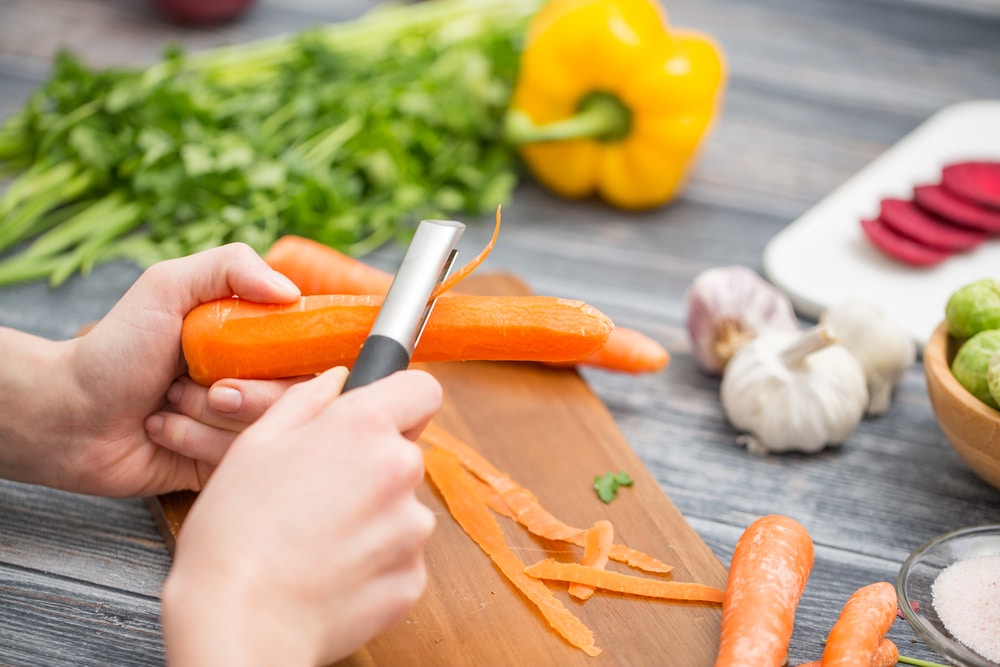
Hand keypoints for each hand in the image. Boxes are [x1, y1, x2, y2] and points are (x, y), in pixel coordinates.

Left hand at [0, 243, 302, 495]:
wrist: (69, 412)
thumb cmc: (117, 347)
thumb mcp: (168, 285)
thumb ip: (232, 266)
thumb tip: (291, 292)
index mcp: (255, 339)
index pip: (313, 352)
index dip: (299, 360)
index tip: (265, 357)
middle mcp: (255, 380)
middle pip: (296, 398)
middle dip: (245, 394)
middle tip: (206, 384)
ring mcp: (240, 424)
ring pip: (266, 430)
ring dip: (208, 416)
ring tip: (170, 402)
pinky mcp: (222, 463)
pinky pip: (237, 459)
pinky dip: (194, 442)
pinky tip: (162, 429)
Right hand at [161, 368, 442, 666]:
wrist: (240, 624)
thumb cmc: (235, 534)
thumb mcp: (255, 446)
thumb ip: (305, 401)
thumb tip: (336, 380)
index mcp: (363, 427)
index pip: (422, 390)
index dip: (400, 399)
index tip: (378, 416)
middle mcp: (400, 471)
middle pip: (404, 454)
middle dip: (372, 466)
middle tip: (318, 492)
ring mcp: (412, 530)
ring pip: (402, 510)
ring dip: (372, 518)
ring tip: (316, 539)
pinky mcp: (413, 579)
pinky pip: (399, 557)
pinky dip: (372, 563)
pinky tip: (329, 572)